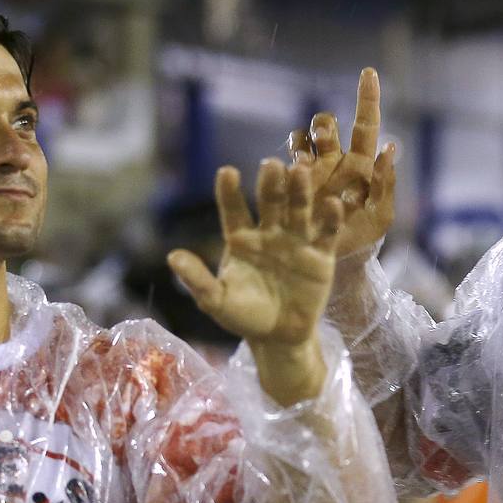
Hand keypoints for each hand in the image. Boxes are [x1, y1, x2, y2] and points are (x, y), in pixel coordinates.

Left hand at [168, 160, 342, 347]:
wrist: (279, 338)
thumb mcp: (217, 301)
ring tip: (299, 172)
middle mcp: (269, 233)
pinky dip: (329, 218)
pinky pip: (325, 233)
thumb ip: (197, 279)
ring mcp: (295, 241)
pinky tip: (330, 203)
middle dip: (270, 184)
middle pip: (270, 203)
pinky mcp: (320, 255)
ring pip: (298, 210)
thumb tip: (172, 257)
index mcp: (240, 239)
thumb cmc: (244, 316)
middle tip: (271, 164)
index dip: (229, 192)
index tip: (227, 172)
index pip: (233, 210)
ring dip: (299, 191)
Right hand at [288, 67, 396, 260]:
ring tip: (305, 164)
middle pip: (326, 125)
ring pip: (301, 137)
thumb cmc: (364, 240)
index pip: (366, 124)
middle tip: (324, 142)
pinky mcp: (291, 185)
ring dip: (303, 142)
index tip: (368, 72)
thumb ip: (385, 183)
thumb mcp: (381, 215)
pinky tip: (293, 173)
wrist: (336, 265)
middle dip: (324, 126)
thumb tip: (390, 146)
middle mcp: (335, 162)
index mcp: (361, 165)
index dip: (367, 98)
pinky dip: (289, 158)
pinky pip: (285, 159)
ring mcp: (310, 173)